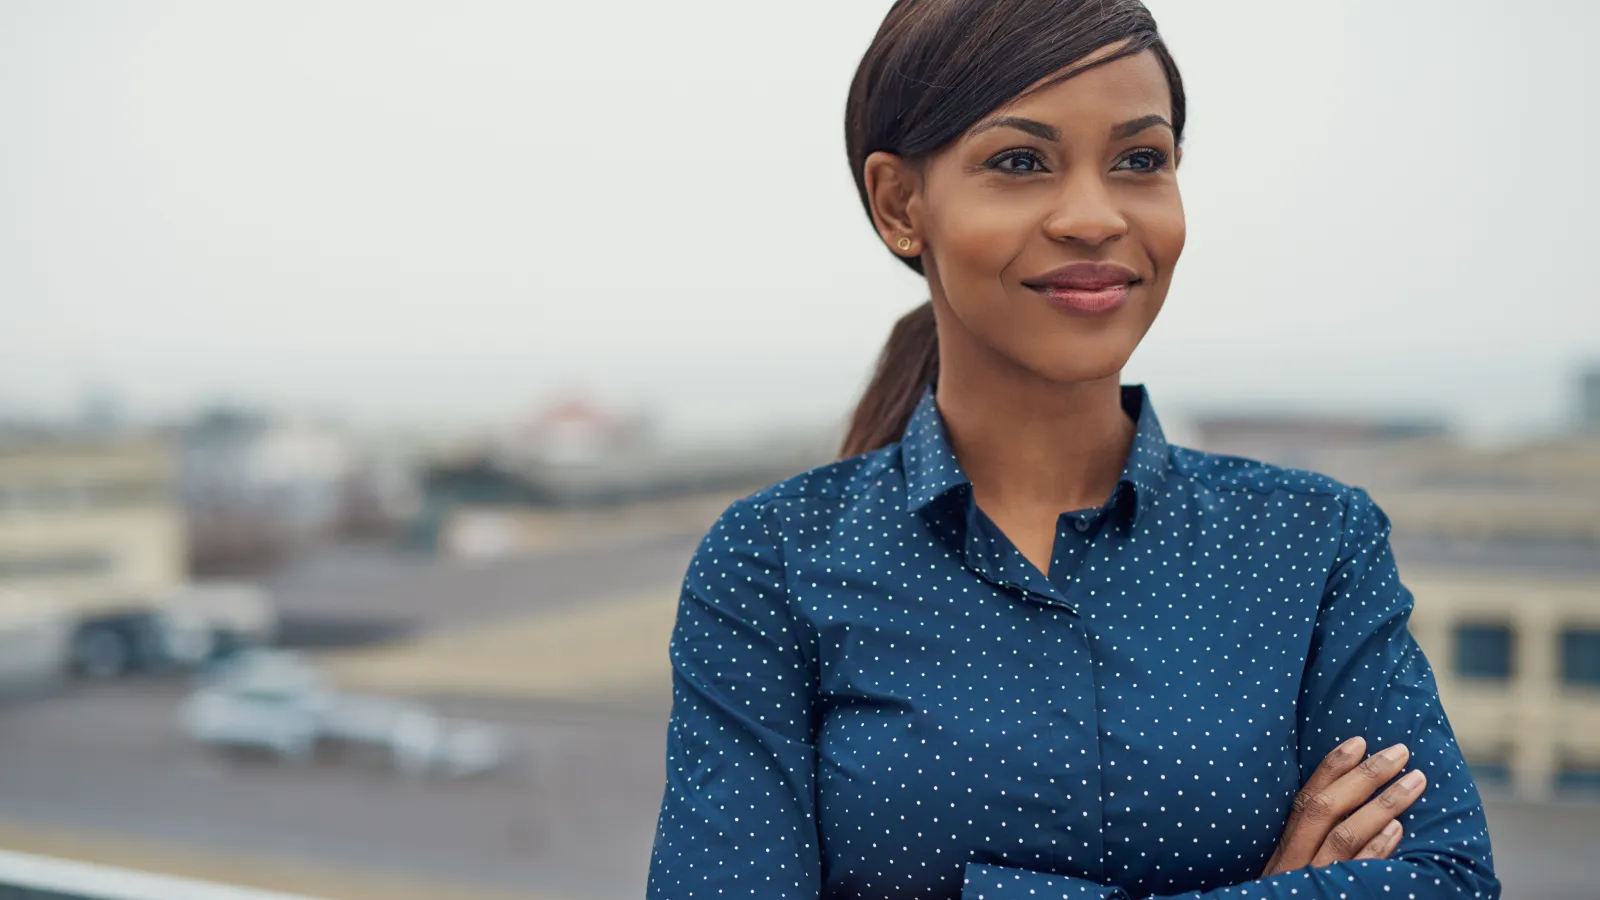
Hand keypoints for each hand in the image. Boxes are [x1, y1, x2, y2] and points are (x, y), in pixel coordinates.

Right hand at [1260, 736, 1426, 876]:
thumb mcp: (1287, 873)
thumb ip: (1306, 843)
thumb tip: (1343, 804)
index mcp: (1284, 849)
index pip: (1306, 798)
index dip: (1331, 767)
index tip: (1359, 740)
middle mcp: (1296, 862)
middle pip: (1327, 810)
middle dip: (1365, 777)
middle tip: (1400, 751)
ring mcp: (1315, 882)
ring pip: (1345, 836)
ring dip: (1384, 805)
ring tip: (1415, 781)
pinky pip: (1358, 875)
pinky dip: (1378, 850)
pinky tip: (1400, 830)